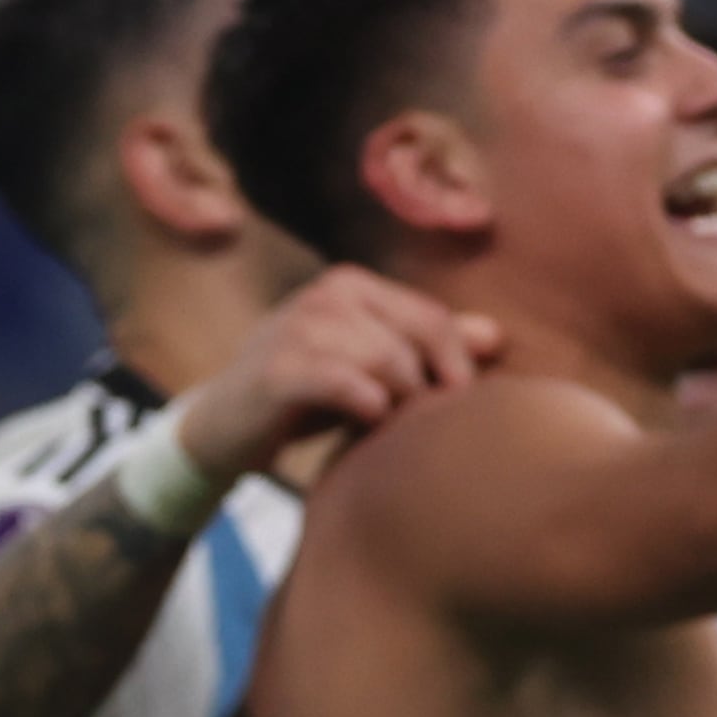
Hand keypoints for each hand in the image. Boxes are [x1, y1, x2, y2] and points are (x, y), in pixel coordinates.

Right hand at [173, 266, 499, 480]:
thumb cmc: (304, 398)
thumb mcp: (368, 367)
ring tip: (390, 424)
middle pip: (416, 334)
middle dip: (430, 382)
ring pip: (384, 357)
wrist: (220, 431)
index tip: (457, 403)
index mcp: (350, 285)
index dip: (457, 361)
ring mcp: (296, 328)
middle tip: (424, 421)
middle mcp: (324, 295)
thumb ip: (427, 347)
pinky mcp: (275, 370)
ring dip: (398, 398)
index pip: (432, 315)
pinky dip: (364, 403)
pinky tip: (366, 418)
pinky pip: (341, 381)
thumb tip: (496, 336)